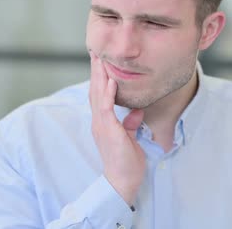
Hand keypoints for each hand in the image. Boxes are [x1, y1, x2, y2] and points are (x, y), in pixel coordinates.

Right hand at [89, 51, 145, 205]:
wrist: (122, 181)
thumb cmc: (126, 162)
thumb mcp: (130, 137)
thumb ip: (130, 123)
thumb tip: (136, 111)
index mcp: (103, 122)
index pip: (99, 94)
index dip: (99, 77)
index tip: (100, 61)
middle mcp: (99, 121)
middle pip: (95, 90)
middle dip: (95, 70)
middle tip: (96, 50)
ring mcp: (101, 125)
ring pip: (98, 95)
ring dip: (99, 76)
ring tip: (100, 58)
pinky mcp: (108, 131)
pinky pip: (106, 108)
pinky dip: (108, 93)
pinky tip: (110, 80)